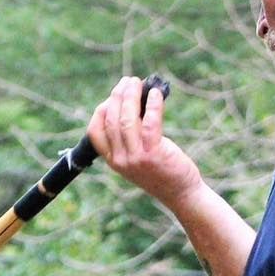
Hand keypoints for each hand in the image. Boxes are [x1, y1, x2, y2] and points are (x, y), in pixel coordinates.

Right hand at [87, 75, 203, 210]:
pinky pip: (150, 122)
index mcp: (113, 161)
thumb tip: (129, 102)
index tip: (113, 96)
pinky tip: (156, 93)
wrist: (180, 193)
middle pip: (111, 120)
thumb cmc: (160, 171)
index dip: (101, 109)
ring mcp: (136, 158)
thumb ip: (128, 138)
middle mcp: (121, 160)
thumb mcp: (136, 158)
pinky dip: (153, 104)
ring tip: (137, 83)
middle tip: (128, 81)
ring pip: (127, 119)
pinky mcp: (154, 154)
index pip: (94, 131)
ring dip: (131, 95)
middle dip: (117, 95)